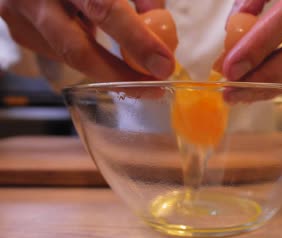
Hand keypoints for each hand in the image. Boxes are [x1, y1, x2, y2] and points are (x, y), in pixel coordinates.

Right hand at [0, 0, 172, 81]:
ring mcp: (20, 16)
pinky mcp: (21, 32)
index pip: (104, 9)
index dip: (137, 40)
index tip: (164, 65)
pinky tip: (102, 51)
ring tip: (136, 71)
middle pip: (77, 49)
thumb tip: (164, 40)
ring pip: (69, 57)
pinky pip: (61, 54)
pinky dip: (88, 56)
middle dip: (119, 75)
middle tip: (151, 88)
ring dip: (107, 68)